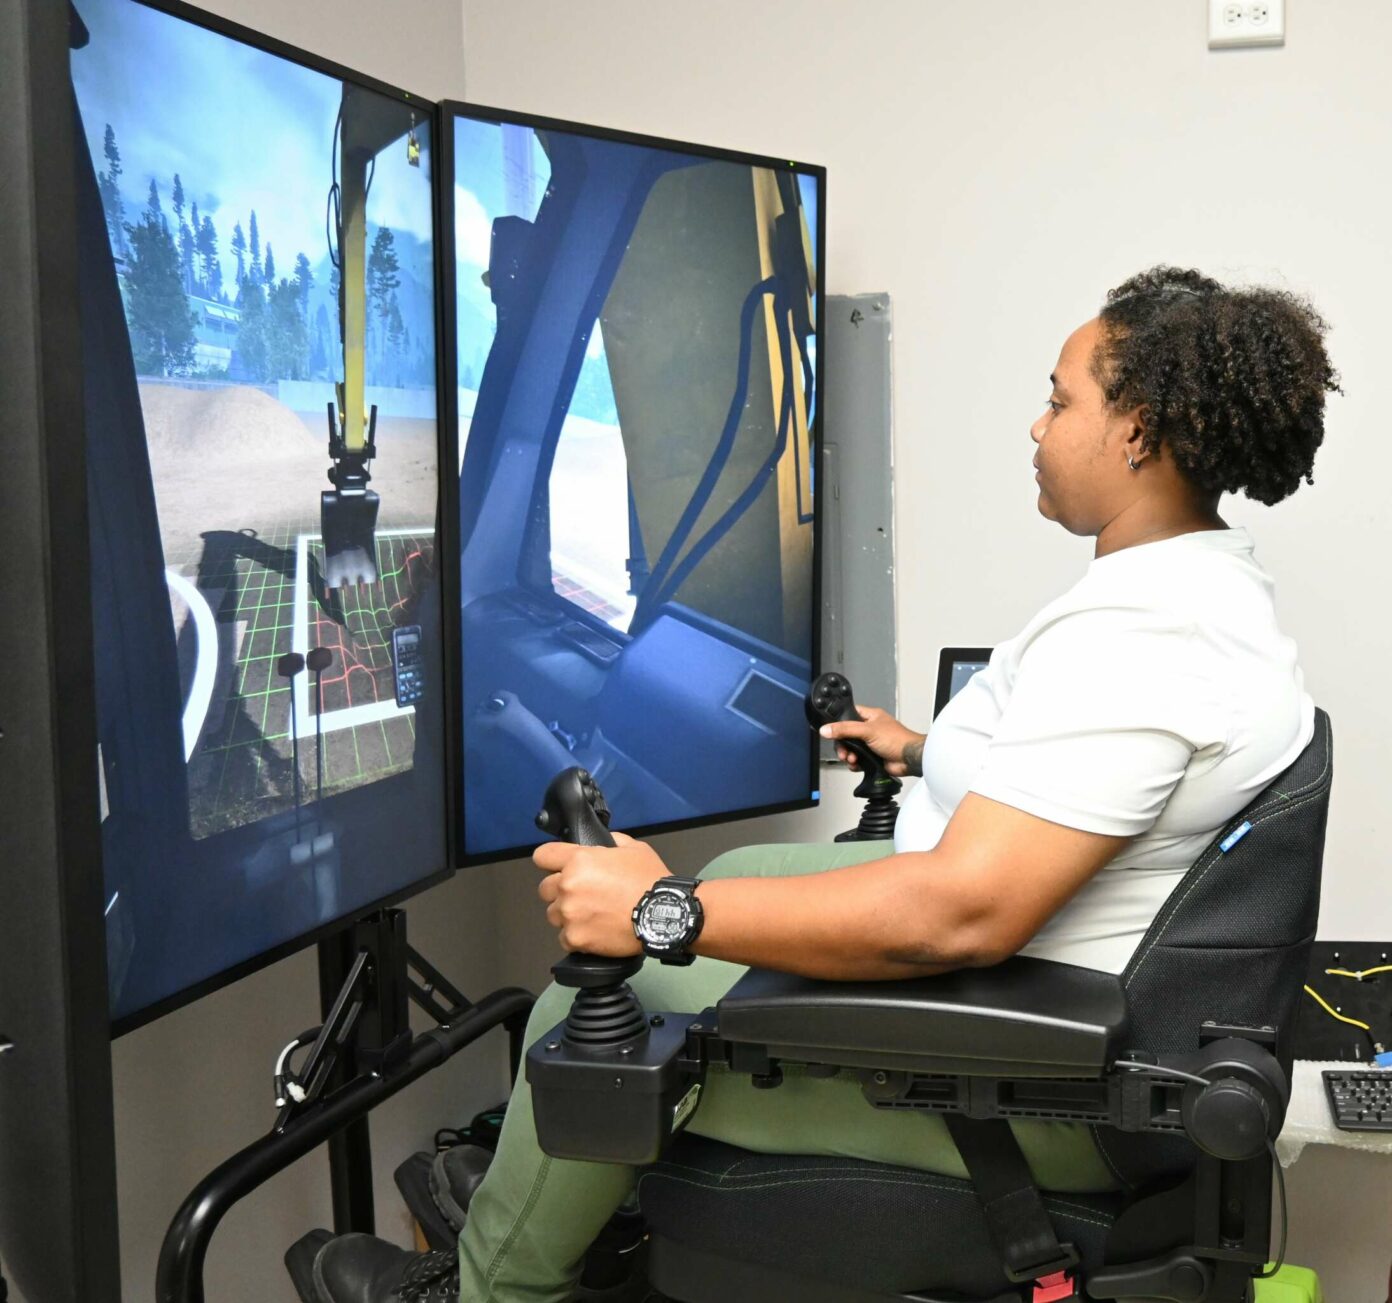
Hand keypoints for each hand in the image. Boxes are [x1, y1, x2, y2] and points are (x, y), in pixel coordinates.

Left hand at [533, 831, 668, 954]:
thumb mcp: (633, 848)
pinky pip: (564, 938)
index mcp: (579, 860)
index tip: (556, 867)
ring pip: (553, 914)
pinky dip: (577, 937)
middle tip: (584, 895)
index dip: (550, 861)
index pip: (543, 856)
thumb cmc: (650, 881)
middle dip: (560, 890)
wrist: (663, 915)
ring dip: (568, 914)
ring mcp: (569, 913)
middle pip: (545, 888)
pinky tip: (595, 931)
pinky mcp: (574, 938)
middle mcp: (568, 885)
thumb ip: (610, 842)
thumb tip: (602, 843)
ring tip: (592, 916)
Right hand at [819, 705, 924, 776]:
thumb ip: (845, 729)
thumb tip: (826, 729)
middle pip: (847, 735)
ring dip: (848, 755)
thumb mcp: (867, 730)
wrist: (909, 759)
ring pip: (851, 749)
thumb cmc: (897, 739)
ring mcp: (870, 744)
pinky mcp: (872, 757)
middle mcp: (870, 729)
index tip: (832, 730)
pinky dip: (854, 763)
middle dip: (843, 744)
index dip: (839, 722)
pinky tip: (857, 765)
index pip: (849, 714)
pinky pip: (857, 760)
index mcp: (870, 717)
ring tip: (851, 759)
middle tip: (844, 750)